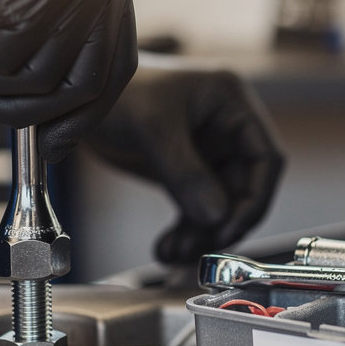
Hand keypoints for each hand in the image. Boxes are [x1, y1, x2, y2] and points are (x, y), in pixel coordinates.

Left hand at [86, 65, 284, 263]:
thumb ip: (186, 172)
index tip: (229, 230)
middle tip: (195, 250)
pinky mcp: (183, 170)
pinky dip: (185, 230)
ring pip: (219, 204)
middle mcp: (225, 128)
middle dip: (221, 224)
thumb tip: (217, 217)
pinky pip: (195, 208)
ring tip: (173, 253)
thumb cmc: (118, 92)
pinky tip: (167, 248)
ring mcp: (205, 151)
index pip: (265, 158)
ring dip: (201, 233)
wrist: (79, 98)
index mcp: (232, 104)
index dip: (255, 199)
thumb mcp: (154, 129)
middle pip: (243, 188)